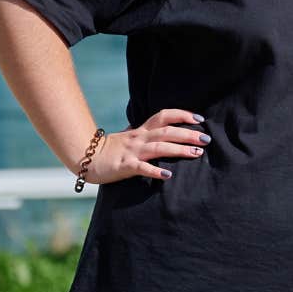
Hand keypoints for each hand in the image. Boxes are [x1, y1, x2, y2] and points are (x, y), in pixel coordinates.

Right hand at [80, 108, 210, 183]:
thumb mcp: (129, 137)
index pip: (164, 116)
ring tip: (196, 154)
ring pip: (159, 148)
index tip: (199, 118)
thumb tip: (161, 129)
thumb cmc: (110, 150)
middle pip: (166, 132)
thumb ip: (145, 133)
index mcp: (141, 131)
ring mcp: (132, 152)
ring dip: (179, 150)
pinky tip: (168, 176)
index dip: (182, 115)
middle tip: (206, 139)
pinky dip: (155, 171)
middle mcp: (139, 138)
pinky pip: (141, 168)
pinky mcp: (124, 166)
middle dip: (188, 134)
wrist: (86, 158)